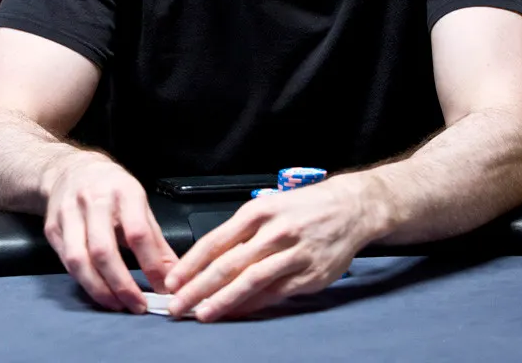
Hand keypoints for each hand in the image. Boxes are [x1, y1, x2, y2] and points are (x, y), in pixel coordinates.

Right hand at [43, 153, 178, 313]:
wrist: (69, 169)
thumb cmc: (111, 188)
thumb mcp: (140, 204)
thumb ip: (156, 241)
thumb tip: (173, 275)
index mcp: (123, 191)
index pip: (137, 232)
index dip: (151, 264)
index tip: (163, 288)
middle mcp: (93, 200)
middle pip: (103, 250)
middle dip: (121, 284)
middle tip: (138, 305)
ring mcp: (68, 214)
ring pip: (78, 260)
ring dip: (98, 289)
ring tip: (117, 304)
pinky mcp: (53, 228)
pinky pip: (66, 262)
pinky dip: (83, 281)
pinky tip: (98, 291)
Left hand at [164, 177, 377, 321]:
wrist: (349, 208)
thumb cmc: (302, 208)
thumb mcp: (267, 208)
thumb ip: (239, 234)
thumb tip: (207, 262)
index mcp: (256, 212)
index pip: (214, 241)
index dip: (190, 264)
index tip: (172, 281)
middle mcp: (273, 232)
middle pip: (228, 264)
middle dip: (198, 287)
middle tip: (178, 304)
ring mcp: (293, 254)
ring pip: (250, 280)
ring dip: (223, 300)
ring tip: (203, 313)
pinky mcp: (310, 275)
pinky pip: (275, 293)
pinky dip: (253, 305)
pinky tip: (237, 312)